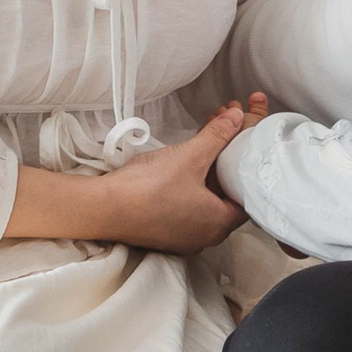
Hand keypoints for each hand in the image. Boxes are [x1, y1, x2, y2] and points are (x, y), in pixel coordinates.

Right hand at [7, 99, 265, 253]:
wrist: (102, 209)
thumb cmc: (149, 188)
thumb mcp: (190, 156)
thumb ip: (217, 136)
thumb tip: (239, 115)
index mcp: (220, 223)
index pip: (248, 192)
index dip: (250, 162)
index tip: (248, 139)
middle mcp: (208, 235)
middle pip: (228, 192)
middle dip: (229, 157)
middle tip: (229, 128)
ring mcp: (185, 236)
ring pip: (207, 197)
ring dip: (209, 167)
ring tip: (208, 135)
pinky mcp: (165, 231)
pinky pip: (189, 203)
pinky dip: (193, 181)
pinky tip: (186, 160)